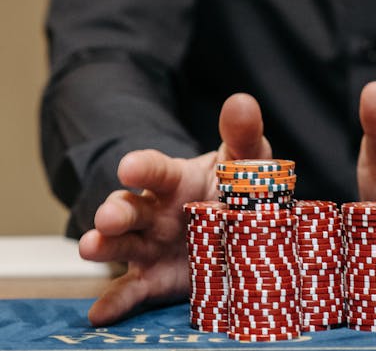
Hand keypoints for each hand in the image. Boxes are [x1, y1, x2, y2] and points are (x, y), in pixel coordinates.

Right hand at [79, 93, 270, 324]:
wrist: (243, 232)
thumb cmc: (238, 187)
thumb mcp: (246, 161)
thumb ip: (242, 135)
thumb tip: (242, 102)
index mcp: (177, 180)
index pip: (155, 170)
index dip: (142, 167)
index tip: (129, 166)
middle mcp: (156, 212)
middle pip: (130, 209)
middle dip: (116, 211)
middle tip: (107, 216)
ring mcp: (152, 246)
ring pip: (122, 245)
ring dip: (105, 246)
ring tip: (89, 247)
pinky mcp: (156, 279)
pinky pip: (133, 291)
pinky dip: (115, 302)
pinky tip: (98, 313)